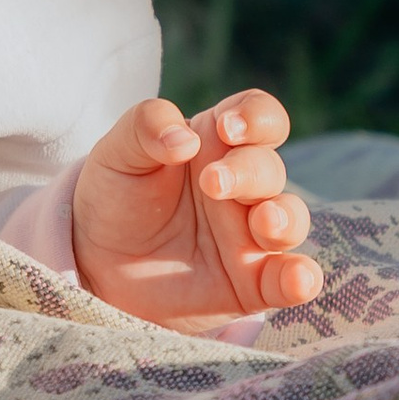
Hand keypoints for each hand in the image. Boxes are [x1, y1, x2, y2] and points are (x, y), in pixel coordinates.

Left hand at [71, 88, 320, 326]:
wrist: (97, 264)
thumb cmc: (115, 196)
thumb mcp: (116, 153)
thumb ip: (145, 128)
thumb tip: (185, 138)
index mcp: (217, 143)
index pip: (260, 117)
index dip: (257, 117)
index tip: (228, 128)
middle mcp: (243, 186)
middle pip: (269, 168)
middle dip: (248, 173)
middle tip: (213, 184)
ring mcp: (252, 235)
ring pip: (291, 219)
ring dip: (286, 219)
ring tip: (264, 222)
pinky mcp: (254, 283)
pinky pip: (289, 280)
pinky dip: (300, 279)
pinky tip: (298, 279)